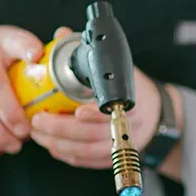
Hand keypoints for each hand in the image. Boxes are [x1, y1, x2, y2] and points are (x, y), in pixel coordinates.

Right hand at [0, 23, 42, 154]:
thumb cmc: (0, 51)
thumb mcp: (19, 43)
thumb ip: (44, 51)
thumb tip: (65, 39)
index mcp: (4, 41)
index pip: (16, 41)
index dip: (25, 48)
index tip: (36, 55)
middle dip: (11, 114)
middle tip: (26, 131)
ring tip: (15, 145)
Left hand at [30, 30, 161, 168]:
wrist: (157, 115)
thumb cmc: (134, 88)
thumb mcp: (117, 66)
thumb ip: (87, 52)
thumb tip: (62, 34)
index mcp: (133, 102)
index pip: (113, 110)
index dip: (94, 115)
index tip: (76, 111)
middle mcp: (129, 126)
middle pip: (94, 135)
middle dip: (63, 130)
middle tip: (38, 121)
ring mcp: (121, 144)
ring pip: (88, 151)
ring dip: (60, 144)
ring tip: (38, 134)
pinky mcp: (113, 157)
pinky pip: (88, 161)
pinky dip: (68, 155)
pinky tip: (53, 146)